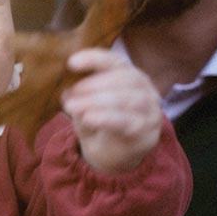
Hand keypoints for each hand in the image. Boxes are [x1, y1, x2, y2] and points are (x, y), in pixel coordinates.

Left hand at [61, 47, 162, 172]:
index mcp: (129, 76)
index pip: (115, 61)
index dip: (94, 58)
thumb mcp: (85, 106)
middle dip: (94, 84)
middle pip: (125, 78)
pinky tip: (88, 118)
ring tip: (73, 107)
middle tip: (71, 93)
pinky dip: (105, 118)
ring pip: (127, 99)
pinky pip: (127, 122)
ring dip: (96, 101)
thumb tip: (67, 92)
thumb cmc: (99, 125)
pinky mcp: (146, 133)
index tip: (71, 62)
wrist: (113, 157)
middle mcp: (145, 90)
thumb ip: (79, 97)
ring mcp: (150, 111)